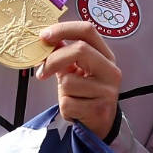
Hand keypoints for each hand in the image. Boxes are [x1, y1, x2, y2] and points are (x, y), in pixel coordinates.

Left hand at [38, 20, 119, 139]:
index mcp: (105, 56)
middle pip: (80, 50)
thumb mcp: (76, 70)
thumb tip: (45, 41)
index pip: (88, 31)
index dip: (63, 29)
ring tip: (71, 96)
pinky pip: (67, 102)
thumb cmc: (84, 93)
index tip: (43, 36)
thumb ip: (64, 54)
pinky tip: (74, 109)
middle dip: (53, 59)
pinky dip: (64, 106)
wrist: (98, 123)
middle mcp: (110, 71)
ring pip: (69, 81)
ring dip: (61, 90)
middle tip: (42, 71)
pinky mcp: (98, 110)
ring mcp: (107, 91)